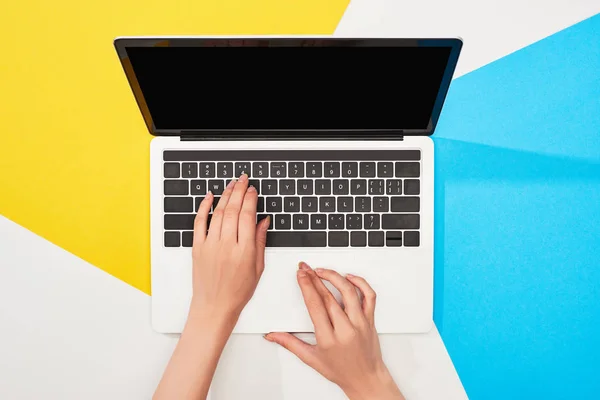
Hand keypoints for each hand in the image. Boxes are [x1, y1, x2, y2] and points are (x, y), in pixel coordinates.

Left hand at [191, 174, 269, 321]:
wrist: (214, 306)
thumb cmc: (237, 291)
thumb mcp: (258, 268)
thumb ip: (261, 241)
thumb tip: (264, 220)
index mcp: (244, 251)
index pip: (247, 216)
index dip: (251, 199)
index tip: (253, 190)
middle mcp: (226, 245)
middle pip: (233, 210)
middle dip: (239, 191)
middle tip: (243, 179)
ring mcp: (210, 245)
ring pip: (218, 213)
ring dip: (225, 195)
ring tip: (232, 184)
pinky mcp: (197, 248)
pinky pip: (199, 222)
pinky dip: (204, 207)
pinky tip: (209, 197)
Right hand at [265, 263, 403, 399]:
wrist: (366, 379)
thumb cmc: (342, 371)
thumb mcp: (312, 359)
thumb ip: (291, 344)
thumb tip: (273, 336)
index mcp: (329, 339)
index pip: (315, 305)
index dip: (307, 286)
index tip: (301, 275)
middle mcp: (346, 329)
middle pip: (328, 296)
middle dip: (314, 278)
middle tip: (306, 268)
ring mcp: (360, 323)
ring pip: (349, 292)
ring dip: (334, 277)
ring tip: (323, 271)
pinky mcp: (370, 320)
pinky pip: (369, 296)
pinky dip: (361, 283)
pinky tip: (350, 277)